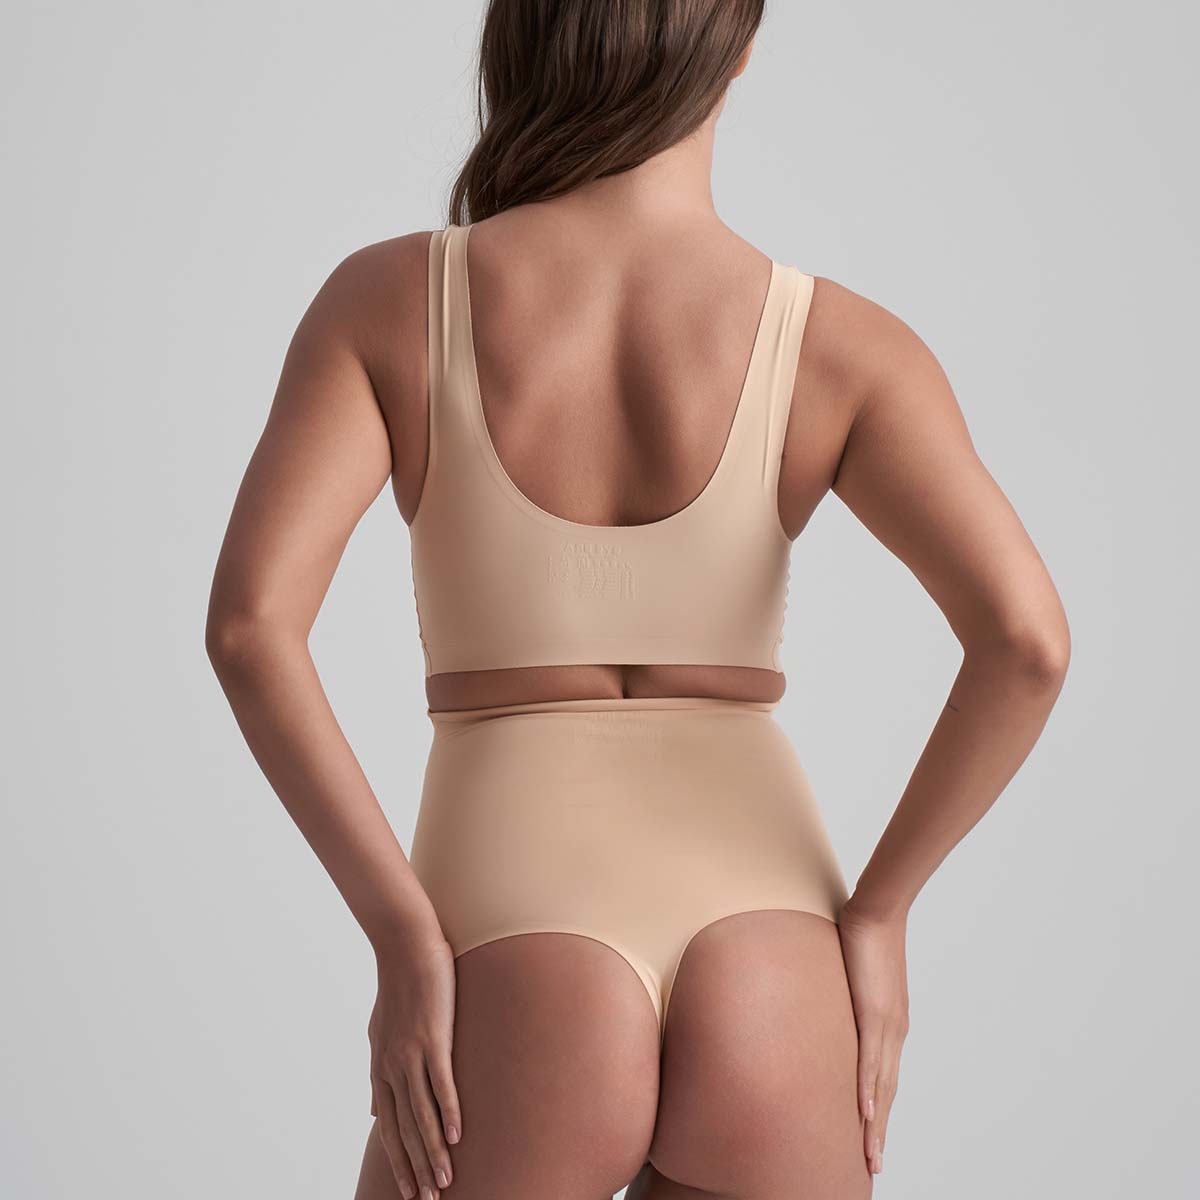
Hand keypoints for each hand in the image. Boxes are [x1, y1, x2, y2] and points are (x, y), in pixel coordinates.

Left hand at [368, 934, 461, 1199]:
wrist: (405, 947)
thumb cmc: (398, 987)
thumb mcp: (379, 1034)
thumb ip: (379, 1074)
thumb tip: (373, 1110)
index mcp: (380, 1069)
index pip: (389, 1127)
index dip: (399, 1161)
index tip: (410, 1190)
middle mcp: (391, 1068)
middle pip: (404, 1130)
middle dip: (416, 1169)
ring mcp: (411, 1055)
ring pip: (421, 1115)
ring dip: (433, 1152)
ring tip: (444, 1182)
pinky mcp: (432, 1039)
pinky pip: (441, 1084)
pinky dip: (448, 1113)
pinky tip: (456, 1137)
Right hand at [837, 898, 909, 1175]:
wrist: (877, 910)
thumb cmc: (863, 936)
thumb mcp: (851, 976)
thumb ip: (843, 996)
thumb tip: (823, 1003)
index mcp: (889, 1025)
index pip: (885, 1079)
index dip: (880, 1113)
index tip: (873, 1142)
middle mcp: (893, 1032)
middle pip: (888, 1093)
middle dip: (879, 1132)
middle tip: (873, 1166)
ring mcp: (887, 1025)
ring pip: (882, 1086)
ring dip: (876, 1125)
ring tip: (870, 1156)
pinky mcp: (874, 1013)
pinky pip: (870, 1060)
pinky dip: (868, 1090)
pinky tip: (865, 1114)